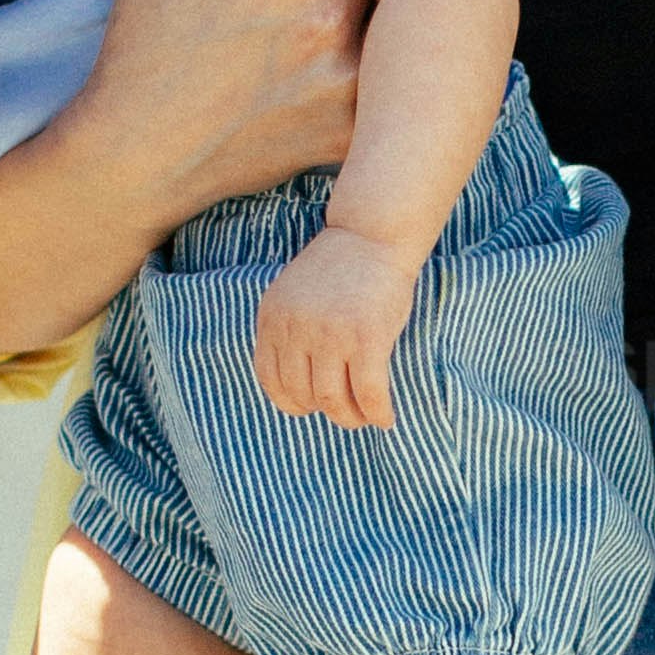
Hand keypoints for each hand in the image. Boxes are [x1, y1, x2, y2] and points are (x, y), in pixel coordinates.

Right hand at [97, 0, 368, 206]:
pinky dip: (383, 74)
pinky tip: (368, 63)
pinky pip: (391, 85)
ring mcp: (347, 83)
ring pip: (388, 21)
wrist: (135, 158)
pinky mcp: (351, 131)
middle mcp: (331, 23)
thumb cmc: (141, 47)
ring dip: (374, 12)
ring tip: (351, 7)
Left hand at [252, 222, 416, 426]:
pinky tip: (385, 419)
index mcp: (273, 317)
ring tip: (363, 418)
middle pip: (302, 394)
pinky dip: (378, 414)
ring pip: (333, 400)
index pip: (269, 378)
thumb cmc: (340, 269)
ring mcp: (331, 334)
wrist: (372, 236)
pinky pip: (369, 393)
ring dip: (350, 419)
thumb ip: (288, 331)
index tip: (308, 406)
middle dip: (323, 410)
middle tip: (343, 411)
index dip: (289, 401)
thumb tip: (298, 388)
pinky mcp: (367, 339)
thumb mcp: (295, 295)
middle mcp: (296, 328)